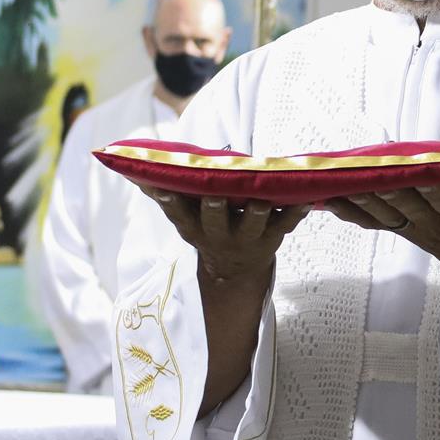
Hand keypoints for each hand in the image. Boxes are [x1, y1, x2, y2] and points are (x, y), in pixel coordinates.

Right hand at [145, 191, 309, 281]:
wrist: (235, 269)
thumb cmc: (206, 228)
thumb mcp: (183, 218)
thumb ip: (163, 193)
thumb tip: (132, 171)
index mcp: (194, 226)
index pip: (178, 214)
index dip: (170, 203)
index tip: (165, 189)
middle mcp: (219, 234)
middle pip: (216, 220)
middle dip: (216, 207)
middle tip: (215, 194)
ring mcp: (248, 237)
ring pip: (254, 224)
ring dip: (258, 211)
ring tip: (263, 198)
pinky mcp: (273, 237)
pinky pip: (287, 223)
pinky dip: (297, 212)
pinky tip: (307, 199)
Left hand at [321, 158, 439, 309]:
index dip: (431, 188)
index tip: (419, 173)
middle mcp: (432, 221)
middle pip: (406, 205)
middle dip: (386, 189)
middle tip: (366, 171)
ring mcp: (411, 227)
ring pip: (383, 213)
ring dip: (361, 199)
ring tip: (336, 182)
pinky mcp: (397, 229)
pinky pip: (370, 222)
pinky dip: (350, 211)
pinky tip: (328, 199)